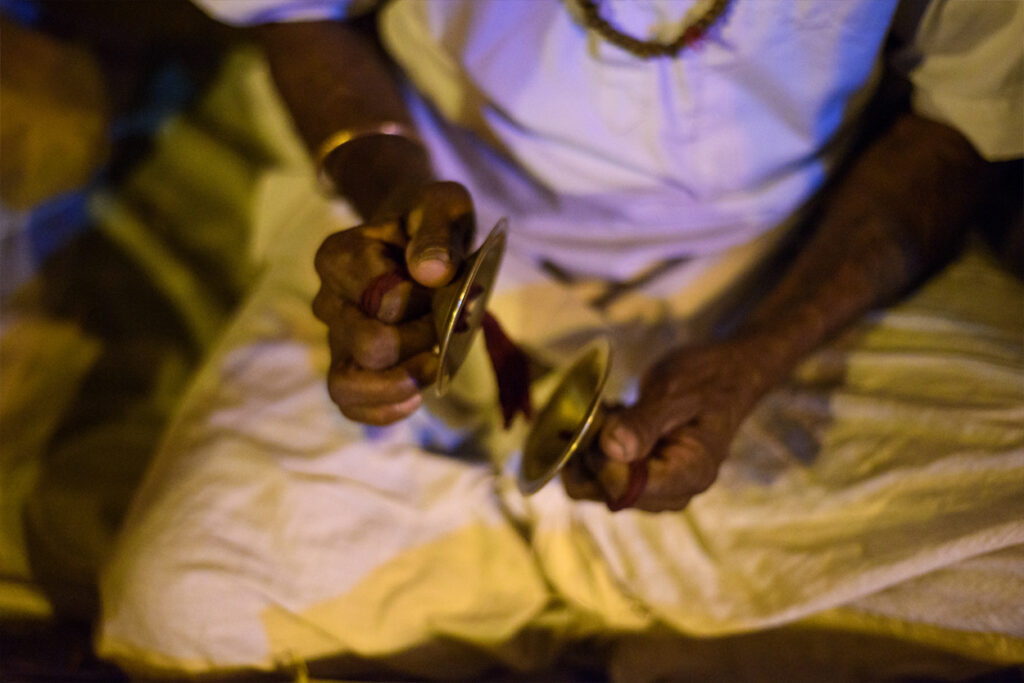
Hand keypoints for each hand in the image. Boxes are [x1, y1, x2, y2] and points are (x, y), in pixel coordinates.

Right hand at [313, 181, 474, 424]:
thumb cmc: (431, 225)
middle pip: (369, 345)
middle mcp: (328, 301)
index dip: (427, 300)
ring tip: (431, 369)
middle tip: (443, 322)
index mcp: (340, 256)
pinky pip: (350, 406)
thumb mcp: (444, 207)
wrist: (419, 243)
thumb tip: (431, 272)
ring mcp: (335, 339)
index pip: (387, 299)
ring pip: (345, 385)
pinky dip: (383, 410)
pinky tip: (416, 395)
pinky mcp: (349, 368)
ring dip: (397, 385)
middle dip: (420, 340)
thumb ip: (438, 229)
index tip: (444, 281)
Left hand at [562, 338, 777, 511]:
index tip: (591, 419)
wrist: (723, 375)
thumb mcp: (674, 392)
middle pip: (608, 493)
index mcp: (690, 475)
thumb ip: (643, 422)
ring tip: (602, 412)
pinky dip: (593, 447)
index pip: (627, 488)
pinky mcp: (641, 477)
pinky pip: (602, 474)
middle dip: (588, 454)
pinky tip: (606, 419)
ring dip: (587, 449)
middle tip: (590, 412)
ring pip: (598, 486)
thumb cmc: (705, 379)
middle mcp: (673, 491)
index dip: (599, 458)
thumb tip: (612, 449)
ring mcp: (656, 487)